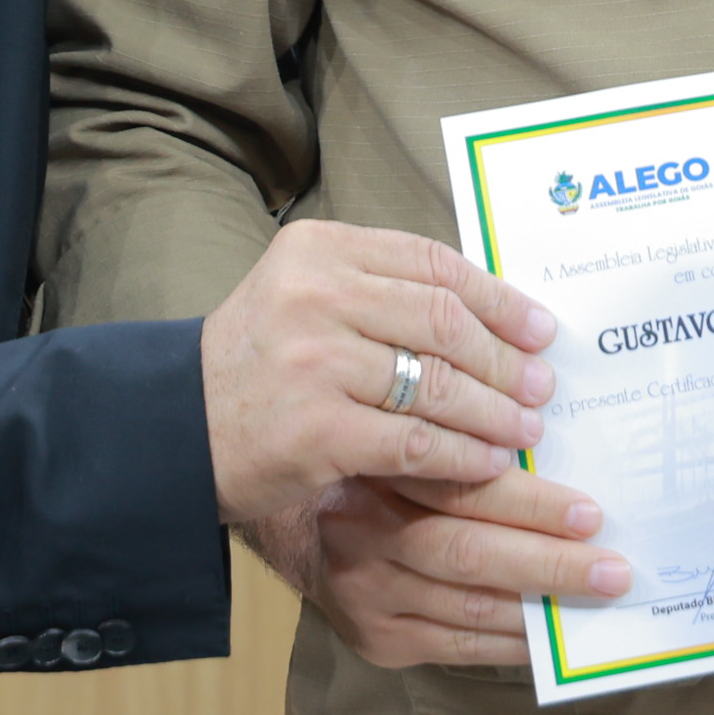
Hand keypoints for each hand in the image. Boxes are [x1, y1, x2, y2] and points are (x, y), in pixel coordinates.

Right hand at [198, 221, 561, 531]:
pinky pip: (416, 442)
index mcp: (320, 249)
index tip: (539, 328)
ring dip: (494, 411)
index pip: (434, 264)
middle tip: (541, 385)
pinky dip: (462, 456)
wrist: (171, 432)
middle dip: (506, 358)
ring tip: (525, 429)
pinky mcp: (317, 431)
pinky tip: (488, 465)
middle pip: (445, 321)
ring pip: (437, 384)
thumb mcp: (305, 298)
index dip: (498, 298)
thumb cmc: (254, 365)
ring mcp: (315, 363)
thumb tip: (493, 314)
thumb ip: (381, 291)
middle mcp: (317, 296)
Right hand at [251, 467, 627, 670]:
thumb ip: (467, 444)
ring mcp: (368, 595)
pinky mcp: (376, 640)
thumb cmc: (380, 472)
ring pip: (469, 606)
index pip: (464, 487)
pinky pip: (458, 648)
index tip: (590, 512)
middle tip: (612, 568)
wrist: (302, 529)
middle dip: (550, 563)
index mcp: (378, 470)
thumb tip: (562, 452)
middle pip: (470, 553)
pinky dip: (510, 643)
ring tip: (597, 599)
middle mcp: (365, 535)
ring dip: (540, 607)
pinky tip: (552, 636)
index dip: (530, 503)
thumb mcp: (409, 441)